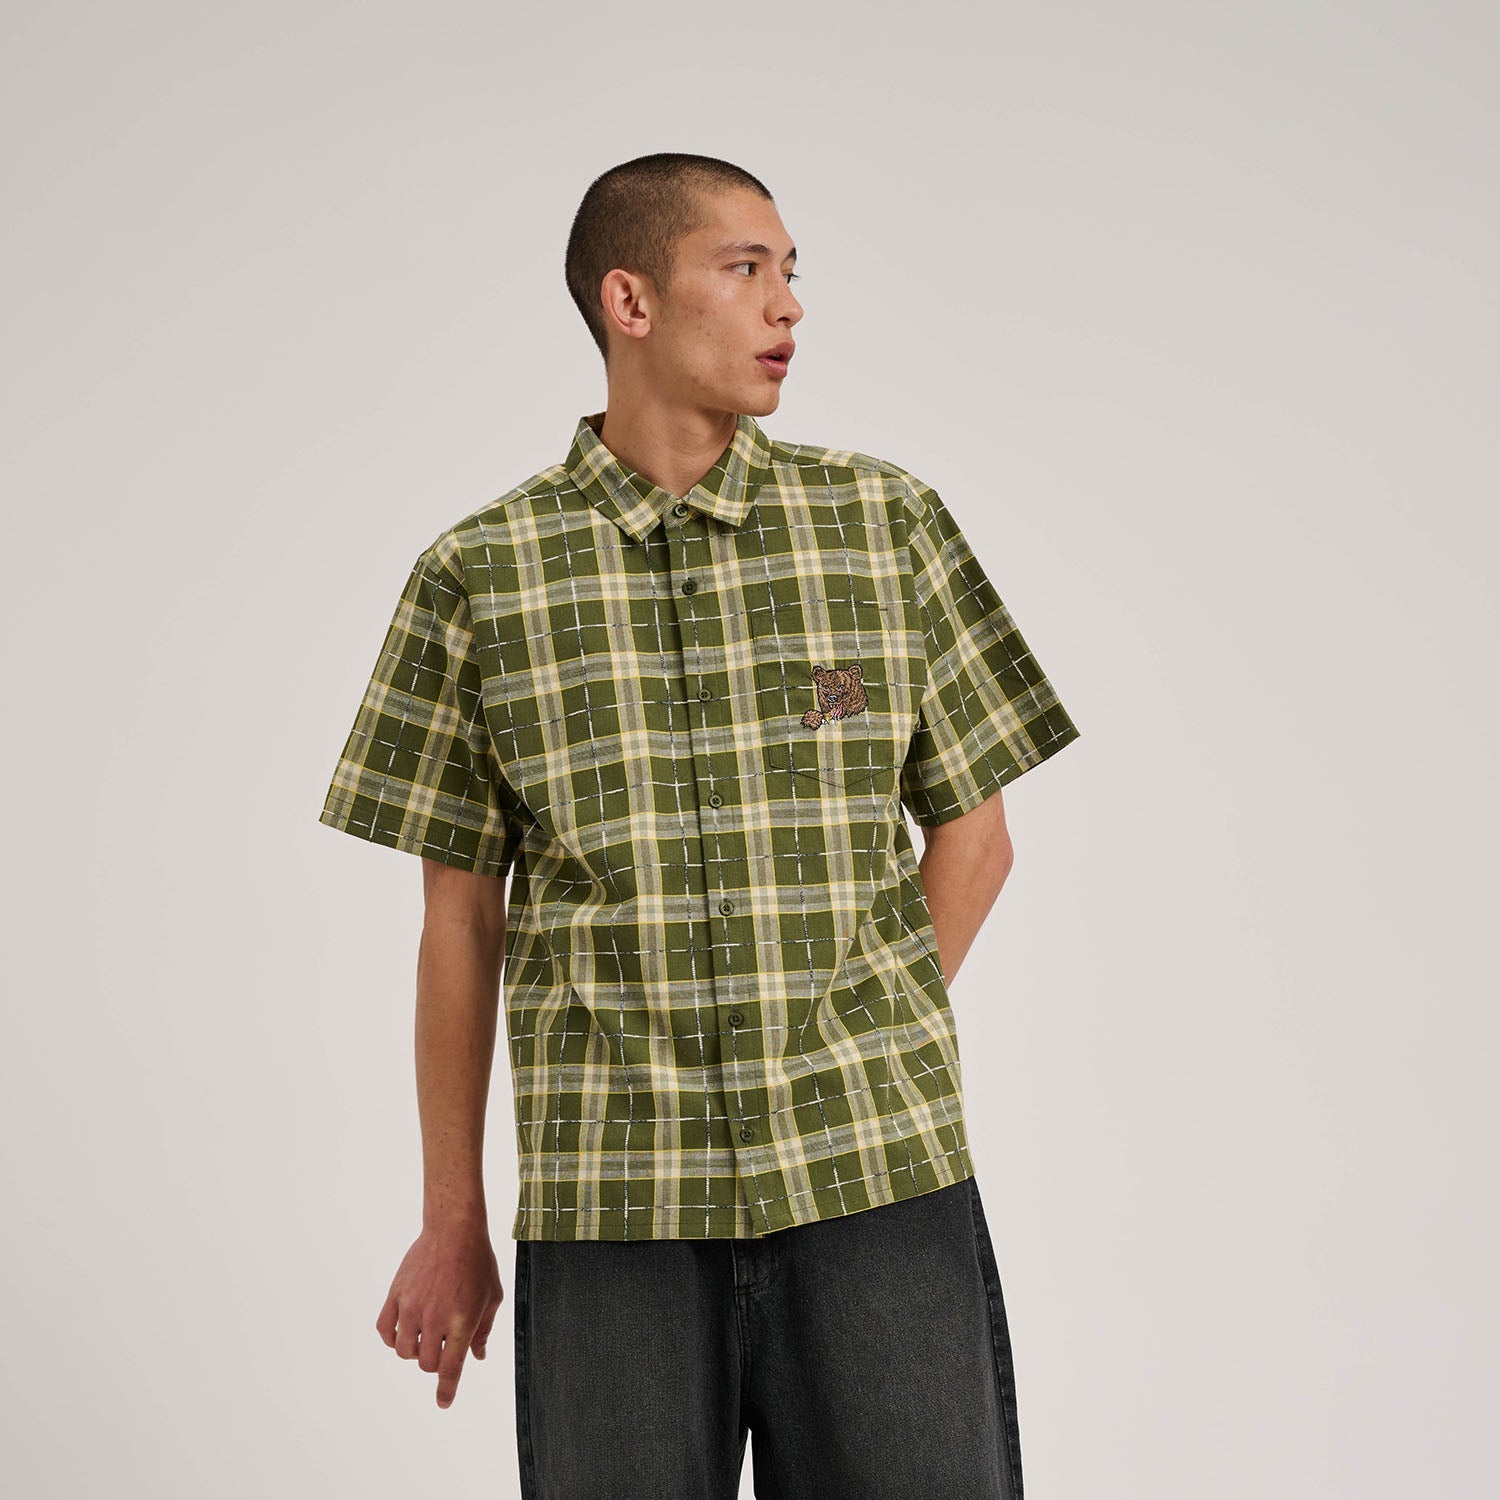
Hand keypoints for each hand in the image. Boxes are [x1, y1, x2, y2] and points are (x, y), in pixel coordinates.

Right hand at [376, 1220, 503, 1407]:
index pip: (450, 1368)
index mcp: (461, 1322)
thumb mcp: (492, 1297)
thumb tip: (478, 1356)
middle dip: (435, 1362)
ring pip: (403, 1351)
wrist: (455, 1229)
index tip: (443, 1402)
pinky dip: (391, 1338)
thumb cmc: (479, 1262)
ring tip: (425, 1335)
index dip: (446, 1390)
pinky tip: (402, 1331)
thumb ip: (484, 1330)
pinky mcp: (396, 1295)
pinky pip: (384, 1329)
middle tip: (442, 1345)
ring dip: (415, 1351)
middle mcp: (434, 1319)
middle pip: (426, 1363)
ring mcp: (412, 1307)